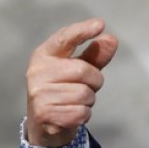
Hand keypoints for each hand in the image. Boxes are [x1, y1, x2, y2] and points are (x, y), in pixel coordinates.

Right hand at [25, 18, 117, 147]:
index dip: (82, 31)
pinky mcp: (45, 115)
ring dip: (88, 100)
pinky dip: (83, 114)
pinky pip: (81, 112)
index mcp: (44, 55)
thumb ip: (95, 54)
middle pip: (83, 70)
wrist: (44, 123)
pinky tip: (71, 113)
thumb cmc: (64, 88)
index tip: (100, 24)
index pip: (64, 38)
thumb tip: (111, 39)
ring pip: (84, 94)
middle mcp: (37, 72)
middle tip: (85, 86)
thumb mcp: (80, 67)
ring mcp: (39, 94)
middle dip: (94, 80)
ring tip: (75, 101)